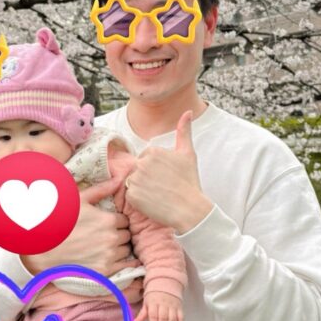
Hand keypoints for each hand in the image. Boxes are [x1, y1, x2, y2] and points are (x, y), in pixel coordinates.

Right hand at [22, 176, 138, 276]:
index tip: (107, 223)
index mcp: (108, 220)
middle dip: (118, 234)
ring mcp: (109, 256)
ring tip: (103, 246)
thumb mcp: (79, 201)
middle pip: (126, 235)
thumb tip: (119, 179)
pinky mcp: (104, 271)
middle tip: (104, 235)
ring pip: (125, 250)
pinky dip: (122, 263)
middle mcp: (112, 238)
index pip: (125, 220)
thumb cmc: (60, 221)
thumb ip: (101, 190)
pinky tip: (114, 259)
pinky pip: (125, 267)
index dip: (116, 221)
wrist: (43, 250)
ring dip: (118, 248)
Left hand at [124, 111, 212, 233]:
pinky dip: (139, 201)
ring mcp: (135, 179)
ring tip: (159, 195)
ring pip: (133, 182)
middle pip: (138, 170)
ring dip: (142, 189)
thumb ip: (184, 131)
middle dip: (147, 178)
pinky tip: (153, 203)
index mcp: (152, 150)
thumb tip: (188, 111)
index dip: (156, 170)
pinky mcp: (132, 195)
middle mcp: (141, 162)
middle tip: (163, 188)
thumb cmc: (190, 182)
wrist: (190, 209)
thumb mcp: (188, 153)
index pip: (146, 159)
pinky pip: (130, 196)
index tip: (167, 178)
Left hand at [134, 291, 183, 320]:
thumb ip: (142, 313)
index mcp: (154, 303)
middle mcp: (164, 304)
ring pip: (173, 319)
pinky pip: (181, 316)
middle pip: (163, 318)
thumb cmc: (155, 295)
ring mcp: (172, 305)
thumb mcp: (146, 302)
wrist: (166, 283)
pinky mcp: (179, 307)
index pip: (153, 315)